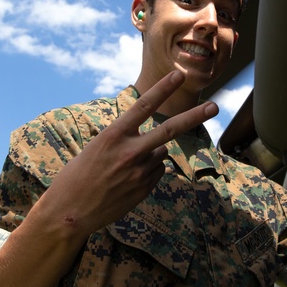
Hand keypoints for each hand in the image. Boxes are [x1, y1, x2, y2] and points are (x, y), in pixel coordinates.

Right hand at [43, 70, 217, 236]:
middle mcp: (130, 152)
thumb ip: (125, 141)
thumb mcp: (96, 148)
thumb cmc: (78, 176)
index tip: (179, 75)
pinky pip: (157, 171)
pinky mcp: (145, 188)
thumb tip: (157, 146)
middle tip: (215, 106)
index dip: (162, 88)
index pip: (143, 106)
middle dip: (194, 117)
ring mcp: (139, 172)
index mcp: (113, 136)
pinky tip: (127, 180)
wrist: (70, 211)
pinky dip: (148, 171)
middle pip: (169, 130)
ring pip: (160, 153)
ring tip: (124, 167)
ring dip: (151, 153)